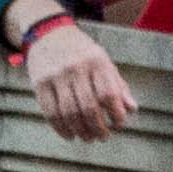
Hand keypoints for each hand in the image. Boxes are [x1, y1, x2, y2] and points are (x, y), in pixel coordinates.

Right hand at [20, 17, 137, 144]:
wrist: (49, 33)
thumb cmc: (83, 53)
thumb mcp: (104, 62)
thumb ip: (118, 85)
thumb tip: (132, 109)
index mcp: (96, 61)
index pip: (109, 94)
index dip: (116, 114)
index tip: (119, 124)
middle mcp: (76, 67)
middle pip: (89, 108)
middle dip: (98, 128)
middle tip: (103, 137)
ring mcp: (56, 76)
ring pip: (69, 113)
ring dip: (81, 131)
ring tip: (88, 138)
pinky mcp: (40, 83)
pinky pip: (51, 112)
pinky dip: (61, 129)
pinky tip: (69, 135)